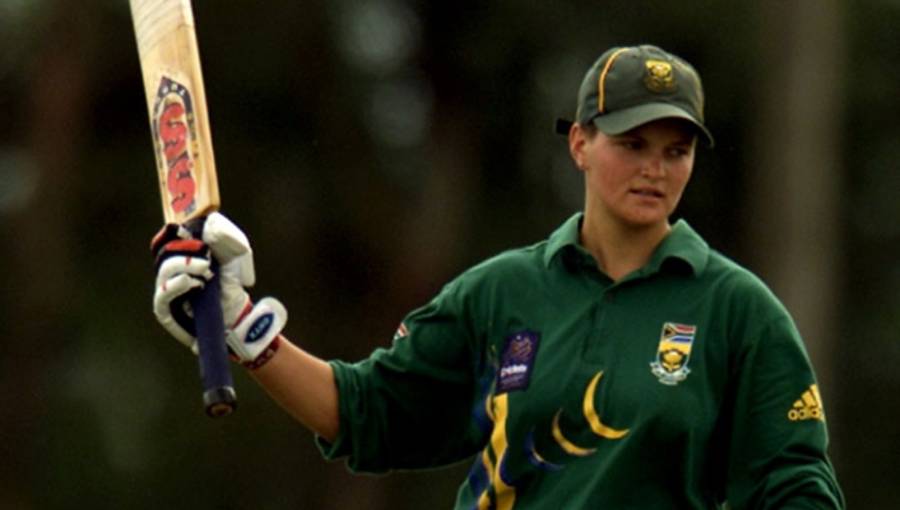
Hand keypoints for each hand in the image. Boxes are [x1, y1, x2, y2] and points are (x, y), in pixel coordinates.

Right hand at [151, 213, 286, 366]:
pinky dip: (175, 285)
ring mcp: (167, 291)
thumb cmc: (231, 282)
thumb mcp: (235, 254)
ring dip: (184, 265)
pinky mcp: (167, 312)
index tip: (176, 228)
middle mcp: (170, 273)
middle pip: (164, 253)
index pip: (163, 242)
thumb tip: (210, 222)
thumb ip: (225, 235)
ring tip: (206, 269)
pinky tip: (190, 282)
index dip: (166, 234)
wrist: (238, 312)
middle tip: (206, 254)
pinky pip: (162, 296)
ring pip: (164, 271)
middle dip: (184, 249)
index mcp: (181, 257)